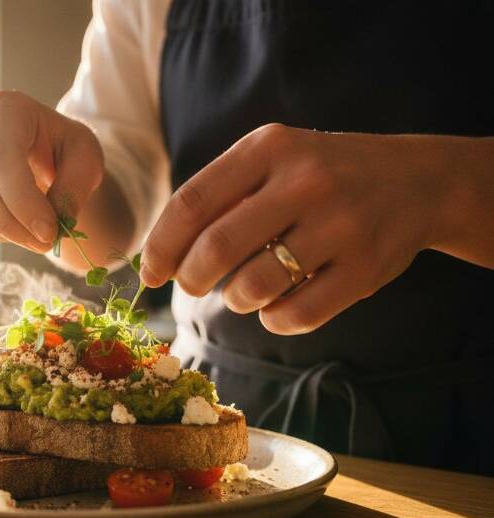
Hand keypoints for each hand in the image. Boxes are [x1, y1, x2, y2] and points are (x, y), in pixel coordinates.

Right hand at [0, 90, 103, 252]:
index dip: (21, 203)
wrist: (48, 157)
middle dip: (6, 223)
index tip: (48, 233)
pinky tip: (3, 229)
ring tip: (26, 234)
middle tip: (43, 242)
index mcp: (6, 108)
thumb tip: (48, 226)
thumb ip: (74, 189)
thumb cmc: (65, 153)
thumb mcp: (86, 161)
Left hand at [140, 124, 459, 334]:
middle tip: (191, 286)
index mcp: (268, 148)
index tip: (149, 273)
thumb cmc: (320, 176)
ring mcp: (340, 224)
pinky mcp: (366, 268)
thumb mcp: (273, 160)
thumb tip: (158, 253)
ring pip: (254, 286)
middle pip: (215, 249)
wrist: (417, 181)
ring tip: (241, 292)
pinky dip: (273, 320)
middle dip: (190, 279)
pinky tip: (275, 307)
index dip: (160, 246)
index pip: (191, 203)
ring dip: (234, 300)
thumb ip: (220, 195)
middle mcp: (305, 181)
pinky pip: (297, 315)